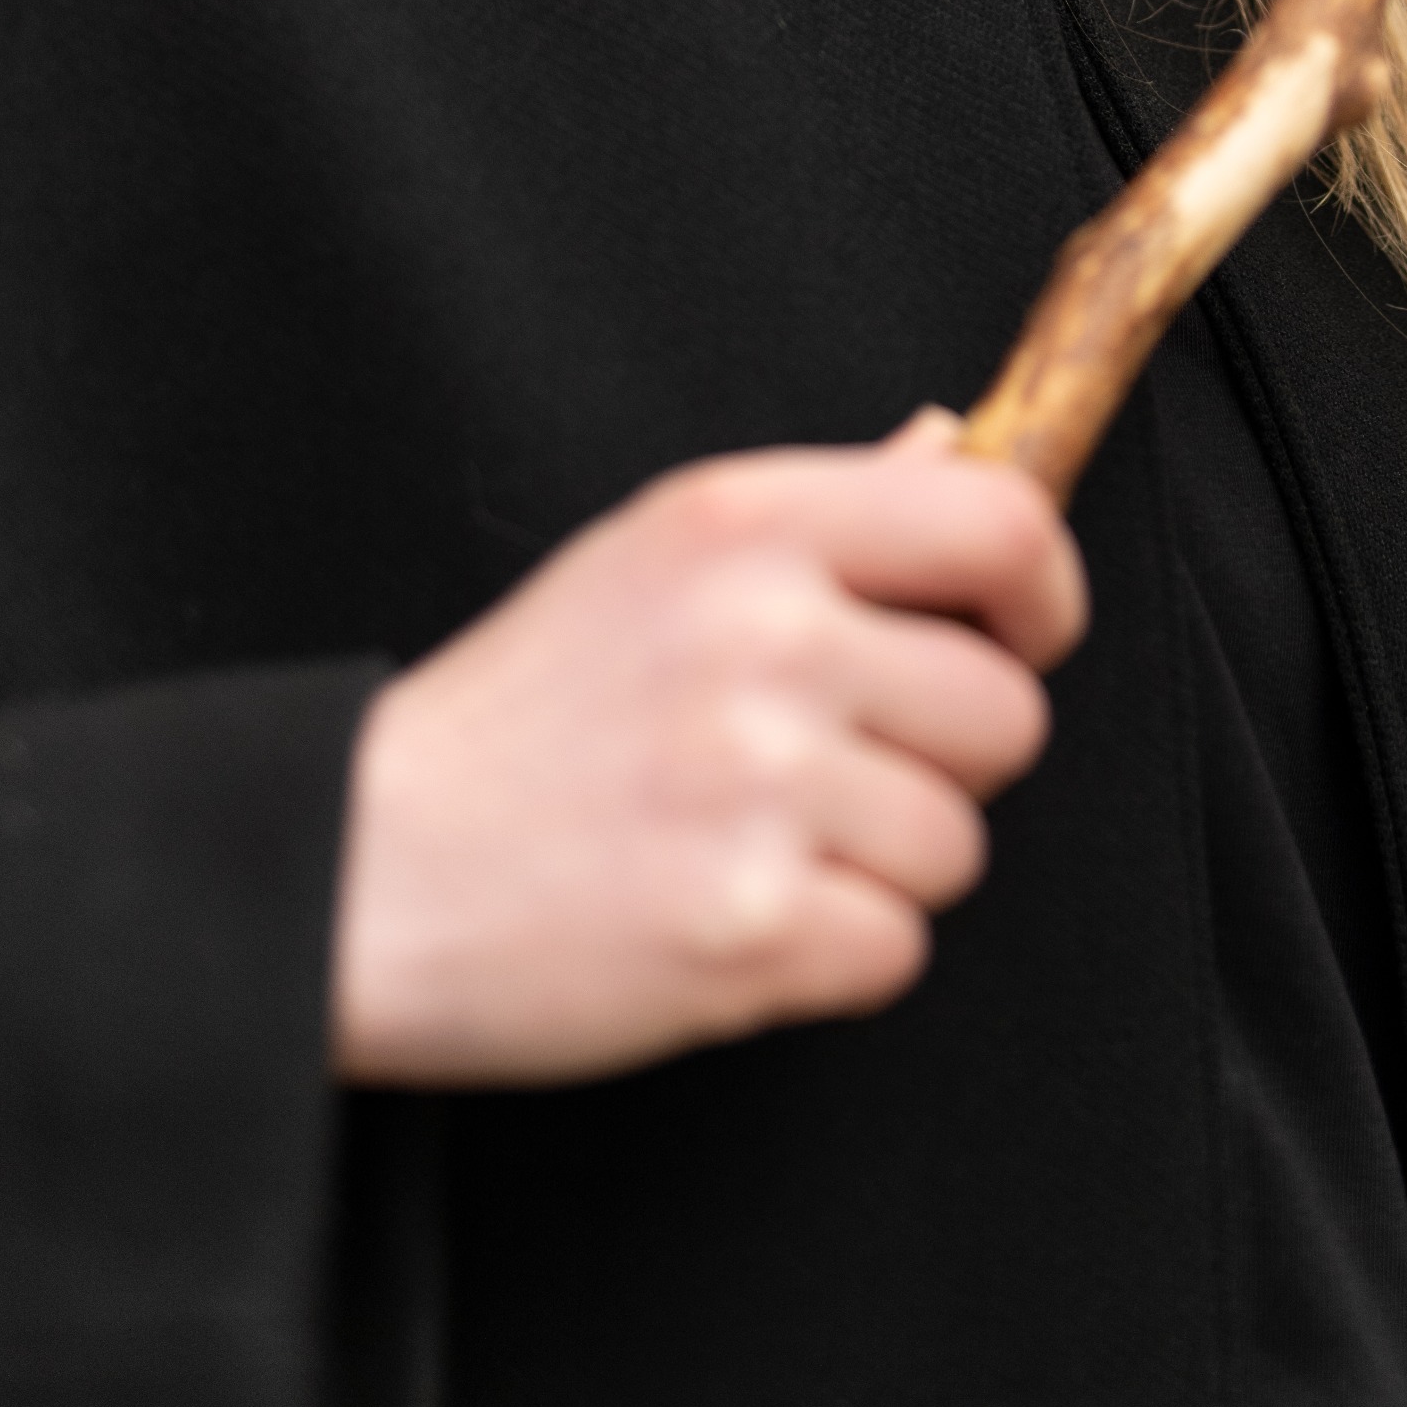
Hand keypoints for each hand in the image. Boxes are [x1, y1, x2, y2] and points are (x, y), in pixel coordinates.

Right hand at [330, 411, 1085, 1085]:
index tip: (1019, 637)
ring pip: (956, 846)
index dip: (1043, 596)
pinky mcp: (743, 924)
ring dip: (878, 869)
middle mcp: (765, 636)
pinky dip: (829, 961)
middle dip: (941, 764)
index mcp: (747, 524)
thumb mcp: (653, 556)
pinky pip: (894, 953)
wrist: (363, 868)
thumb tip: (953, 446)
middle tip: (822, 775)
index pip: (1003, 524)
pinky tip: (734, 919)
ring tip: (752, 845)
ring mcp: (756, 783)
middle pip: (1005, 715)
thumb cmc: (518, 716)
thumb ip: (825, 506)